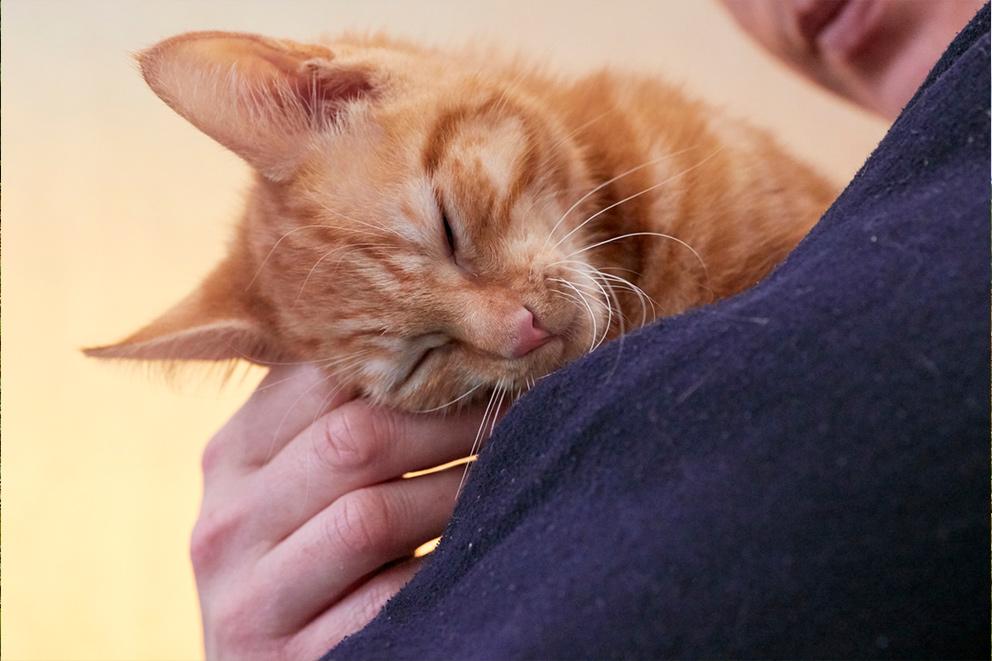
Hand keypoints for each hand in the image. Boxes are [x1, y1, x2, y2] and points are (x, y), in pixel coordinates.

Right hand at [191, 365, 483, 658]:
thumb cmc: (309, 555)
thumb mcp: (302, 482)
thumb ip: (344, 421)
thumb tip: (448, 347)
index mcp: (231, 456)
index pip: (319, 381)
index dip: (409, 366)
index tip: (479, 358)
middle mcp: (225, 521)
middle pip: (351, 441)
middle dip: (449, 422)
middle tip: (519, 408)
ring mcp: (248, 598)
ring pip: (369, 517)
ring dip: (457, 490)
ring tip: (512, 469)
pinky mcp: (289, 659)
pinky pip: (384, 599)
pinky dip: (441, 568)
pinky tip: (480, 547)